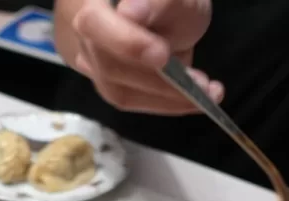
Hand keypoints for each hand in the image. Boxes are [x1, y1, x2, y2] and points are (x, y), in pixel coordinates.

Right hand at [70, 0, 219, 114]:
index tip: (161, 55)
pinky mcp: (104, 83)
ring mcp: (88, 59)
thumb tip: (131, 12)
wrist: (156, 12)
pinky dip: (166, 102)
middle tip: (200, 82)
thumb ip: (158, 0)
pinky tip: (197, 98)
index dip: (126, 42)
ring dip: (167, 95)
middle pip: (106, 63)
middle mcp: (80, 30)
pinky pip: (130, 98)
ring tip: (209, 91)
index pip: (95, 22)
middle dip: (157, 78)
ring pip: (117, 88)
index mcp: (92, 0)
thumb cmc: (165, 1)